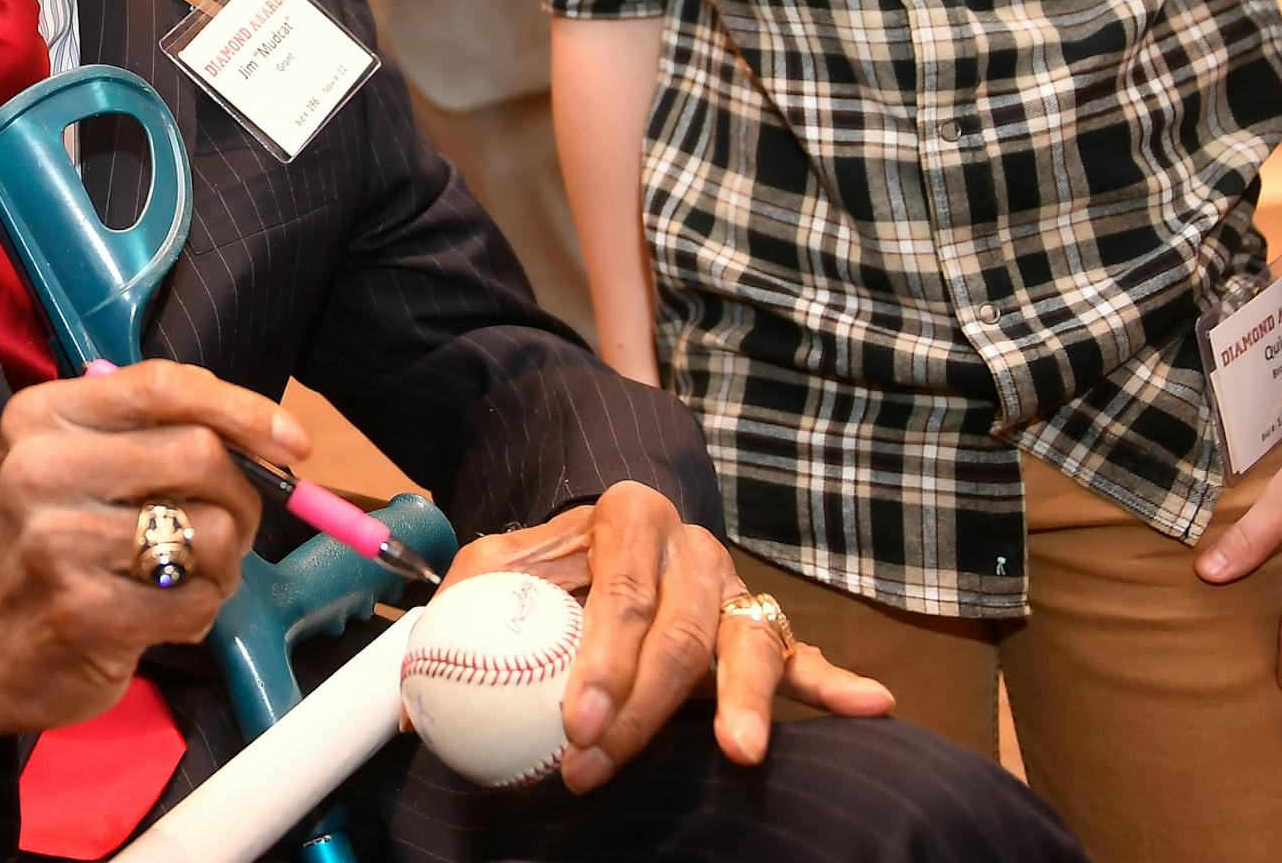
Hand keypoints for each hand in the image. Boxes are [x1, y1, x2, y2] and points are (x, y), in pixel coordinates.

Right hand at [0, 361, 310, 742]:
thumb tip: (274, 437)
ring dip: (223, 561)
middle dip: (241, 495)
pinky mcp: (82, 614)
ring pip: (210, 531)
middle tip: (229, 525)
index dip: (243, 408)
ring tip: (186, 575)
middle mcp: (40, 469)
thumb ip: (165, 430)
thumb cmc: (64, 541)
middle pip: (199, 454)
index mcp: (44, 415)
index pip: (164, 386)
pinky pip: (195, 598)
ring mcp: (56, 543)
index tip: (295, 442)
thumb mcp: (89, 463)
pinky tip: (163, 614)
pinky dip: (201, 609)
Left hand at [435, 482, 892, 791]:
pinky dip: (834, 682)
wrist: (598, 523)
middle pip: (681, 629)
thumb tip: (412, 707)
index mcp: (624, 516)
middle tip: (599, 764)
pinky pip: (800, 654)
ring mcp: (732, 586)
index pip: (618, 590)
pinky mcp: (758, 627)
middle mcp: (689, 546)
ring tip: (739, 751)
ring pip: (747, 640)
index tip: (576, 722)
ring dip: (743, 700)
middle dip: (642, 706)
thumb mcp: (493, 565)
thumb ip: (459, 618)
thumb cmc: (542, 563)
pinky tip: (869, 708)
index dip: (602, 658)